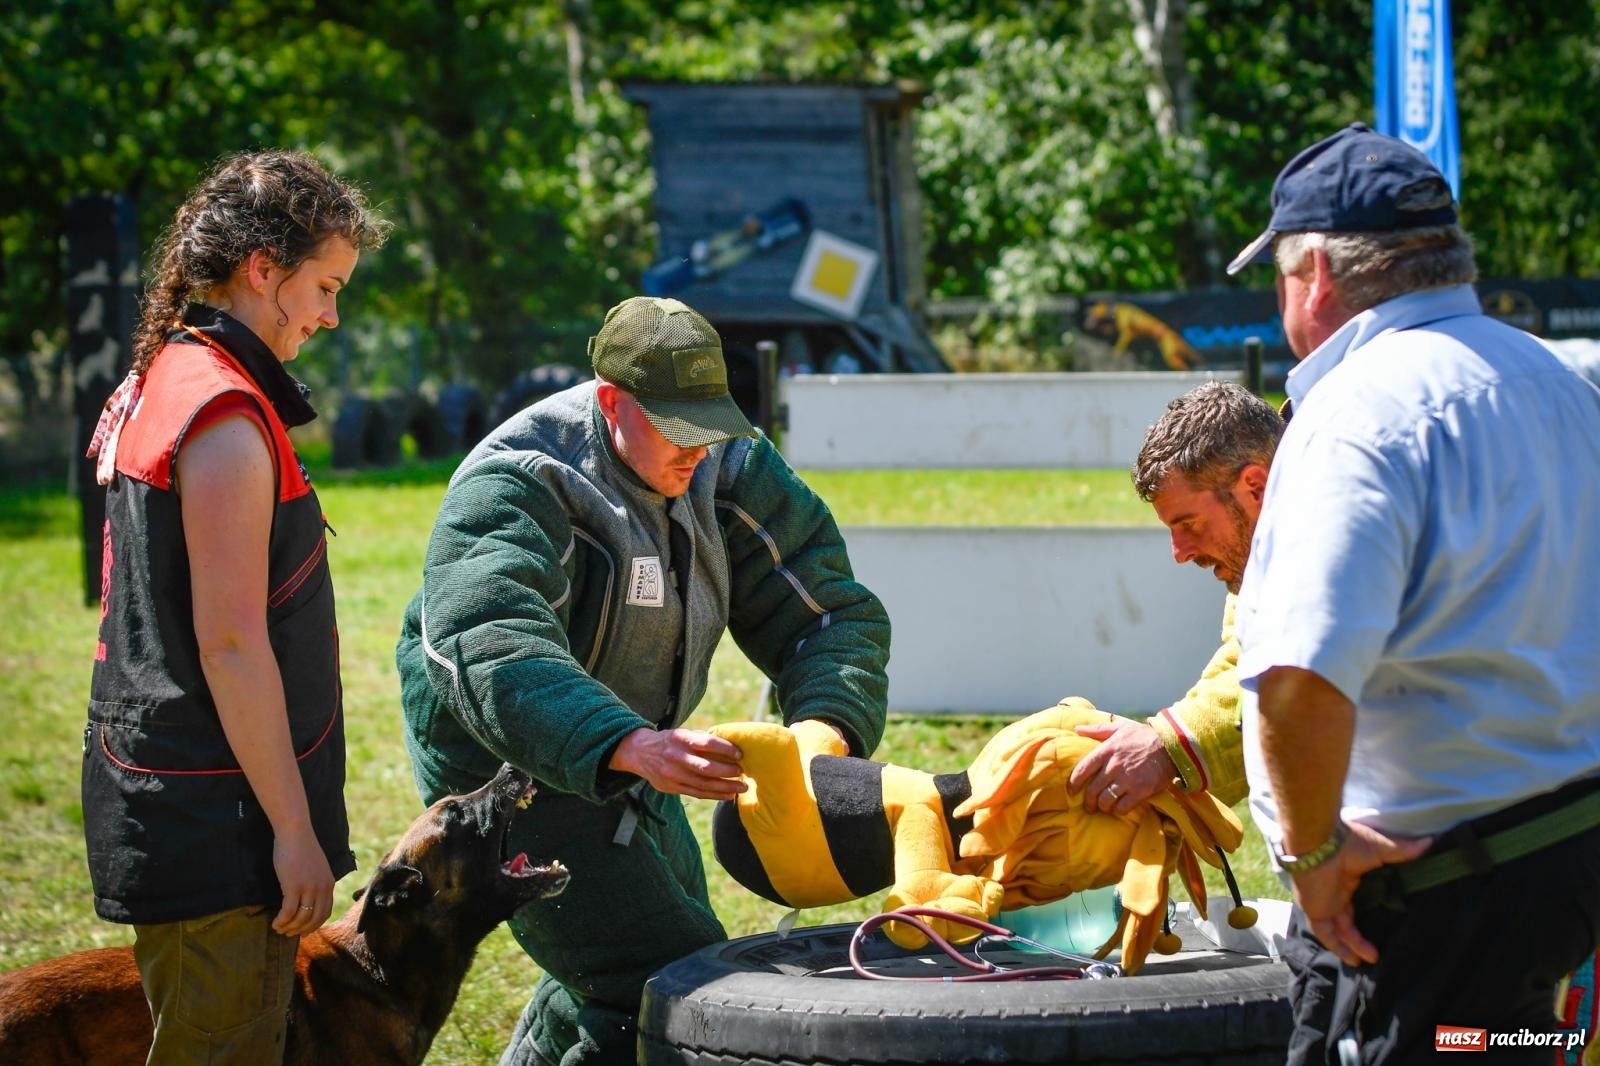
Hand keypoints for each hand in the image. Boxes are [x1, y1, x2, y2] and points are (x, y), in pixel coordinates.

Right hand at [271, 828, 334, 935]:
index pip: (325, 912)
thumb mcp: (315, 866)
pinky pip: (288, 912)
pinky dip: (281, 921)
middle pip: (314, 919)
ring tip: (279, 929)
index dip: (314, 924)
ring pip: (301, 918)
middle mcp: (322, 888)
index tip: (304, 931)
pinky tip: (275, 923)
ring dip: (289, 927)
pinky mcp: (294, 886)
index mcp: (328, 883)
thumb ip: (314, 881)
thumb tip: (306, 897)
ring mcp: (309, 888)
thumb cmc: (300, 847)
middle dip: (301, 930)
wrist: (295, 832)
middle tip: (289, 934)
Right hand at [610, 727, 746, 799]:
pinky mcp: (672, 787)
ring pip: (703, 784)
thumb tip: (731, 746)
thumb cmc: (670, 741)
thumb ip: (702, 740)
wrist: (640, 752)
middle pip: (706, 768)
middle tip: (743, 772)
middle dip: (728, 771)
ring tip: (741, 787)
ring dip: (726, 787)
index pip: (706, 743)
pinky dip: (715, 795)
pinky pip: (697, 793)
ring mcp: (673, 774)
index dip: (725, 749)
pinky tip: (728, 795)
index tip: (740, 754)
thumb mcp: (682, 734)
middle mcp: (676, 757)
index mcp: (680, 739)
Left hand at [1067, 720, 1177, 813]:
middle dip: (1088, 802)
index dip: (1073, 784)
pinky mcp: (1141, 790)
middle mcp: (1114, 766)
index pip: (1082, 771)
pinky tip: (1119, 809)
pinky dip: (1118, 811)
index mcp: (1106, 751)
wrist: (1172, 745)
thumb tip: (1076, 729)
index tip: (1071, 792)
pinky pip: (1123, 807)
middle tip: (1089, 806)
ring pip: (1105, 801)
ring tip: (1104, 808)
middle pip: (1092, 790)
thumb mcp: (1119, 727)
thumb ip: (1097, 729)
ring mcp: (1127, 779)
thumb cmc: (1143, 736)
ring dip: (1102, 807)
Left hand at [1289, 822, 1431, 965]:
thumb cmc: (1348, 842)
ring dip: (1353, 945)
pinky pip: (1325, 934)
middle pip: (1346, 919)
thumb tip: (1430, 843)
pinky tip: (1352, 959)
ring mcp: (1323, 902)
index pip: (1357, 898)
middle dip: (1359, 935)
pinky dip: (1337, 947)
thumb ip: (1403, 850)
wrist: (1321, 843)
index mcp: (1347, 877)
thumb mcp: (1381, 848)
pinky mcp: (1315, 910)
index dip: (1368, 910)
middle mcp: (1334, 892)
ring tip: (1372, 959)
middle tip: (1378, 949)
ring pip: (1338, 930)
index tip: (1386, 920)